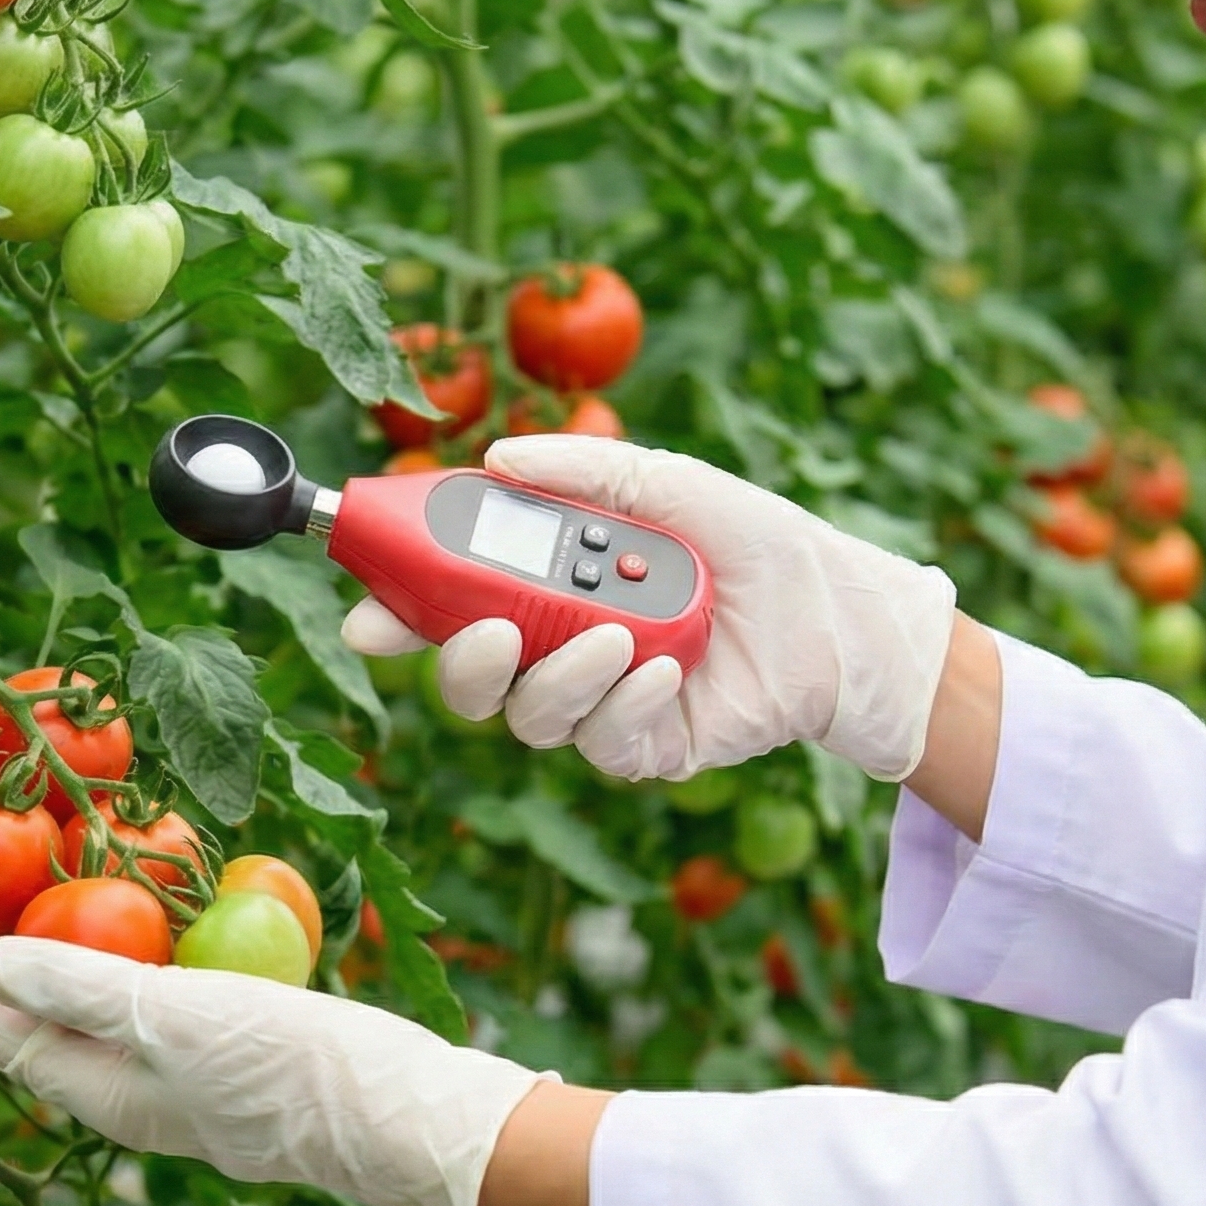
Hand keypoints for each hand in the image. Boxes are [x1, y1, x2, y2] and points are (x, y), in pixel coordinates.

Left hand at [0, 904, 542, 1205]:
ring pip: (77, 1004)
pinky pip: (139, 991)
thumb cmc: (298, 1073)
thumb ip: (81, 990)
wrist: (413, 1120)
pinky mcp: (224, 1050)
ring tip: (0, 886)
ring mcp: (175, 1072)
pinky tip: (122, 903)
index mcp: (98, 1091)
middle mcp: (123, 1089)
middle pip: (17, 1017)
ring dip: (33, 949)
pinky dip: (109, 947)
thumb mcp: (180, 1020)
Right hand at [343, 436, 958, 781]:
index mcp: (547, 587)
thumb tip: (497, 456)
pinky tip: (664, 668)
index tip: (368, 616)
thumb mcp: (663, 484)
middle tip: (491, 630)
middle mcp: (559, 650)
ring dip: (561, 678)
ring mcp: (598, 704)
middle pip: (469, 678)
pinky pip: (600, 745)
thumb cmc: (750, 541)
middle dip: (461, 662)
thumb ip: (582, 469)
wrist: (837, 612)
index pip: (451, 606)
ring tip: (618, 637)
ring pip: (530, 718)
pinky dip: (622, 706)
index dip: (399, 615)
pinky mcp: (643, 748)